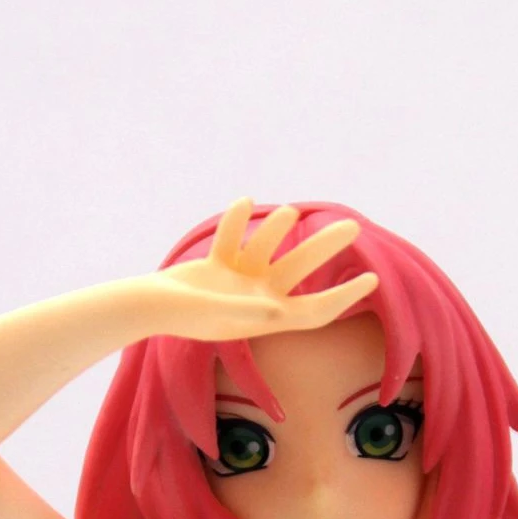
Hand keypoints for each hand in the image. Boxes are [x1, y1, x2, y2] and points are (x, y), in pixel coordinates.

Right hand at [148, 198, 377, 340]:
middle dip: (325, 248)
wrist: (144, 308)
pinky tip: (246, 201)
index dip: (345, 296)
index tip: (373, 279)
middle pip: (299, 270)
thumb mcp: (217, 314)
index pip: (315, 311)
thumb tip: (278, 312)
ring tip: (292, 212)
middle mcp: (256, 298)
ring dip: (278, 230)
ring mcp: (237, 283)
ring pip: (267, 250)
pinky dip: (237, 222)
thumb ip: (248, 312)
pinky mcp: (216, 267)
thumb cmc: (180, 315)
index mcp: (265, 317)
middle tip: (353, 226)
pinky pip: (233, 241)